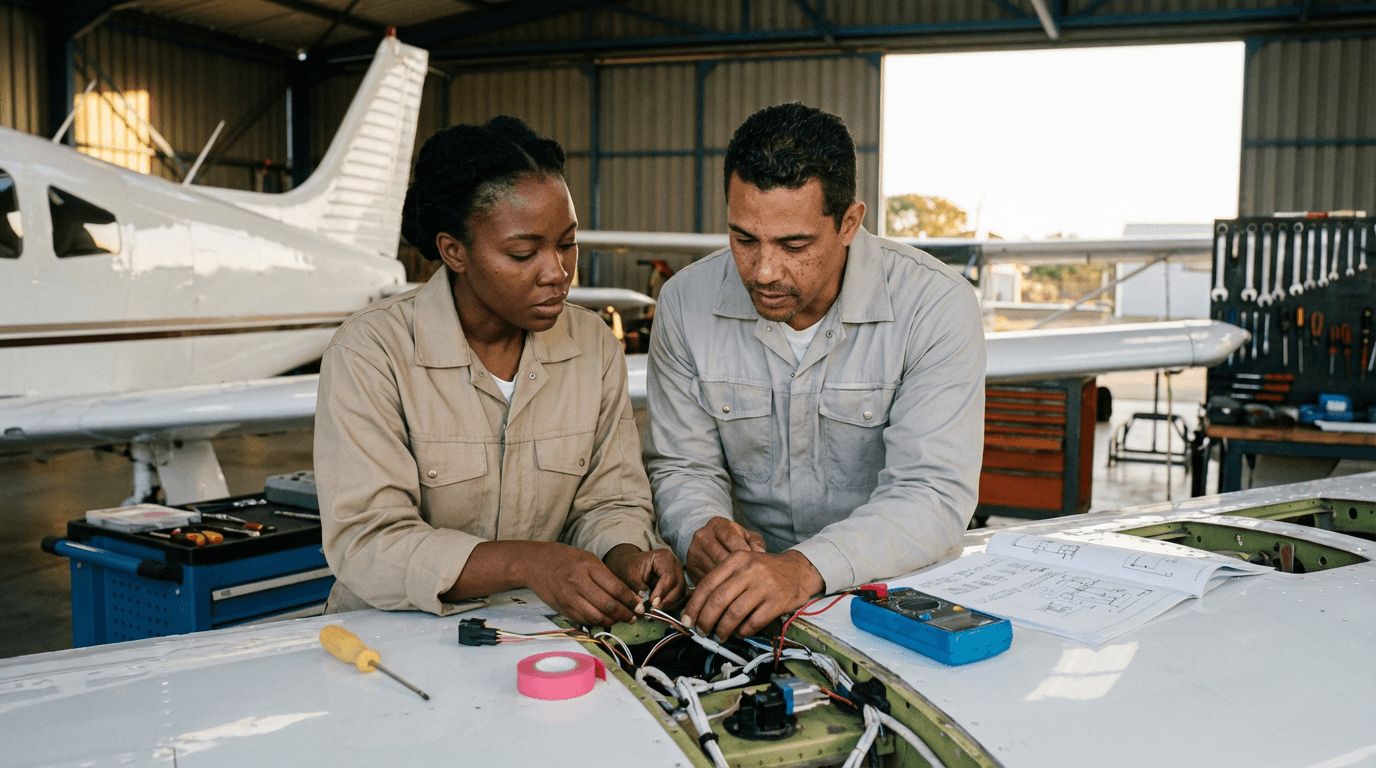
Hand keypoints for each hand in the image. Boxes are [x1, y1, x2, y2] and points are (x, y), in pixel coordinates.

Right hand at [522, 542, 642, 626]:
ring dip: (612, 621)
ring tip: (621, 620)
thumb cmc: (566, 559)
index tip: (639, 605)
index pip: (616, 588)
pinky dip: (597, 622)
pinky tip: (605, 620)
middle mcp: (578, 582)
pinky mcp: (563, 608)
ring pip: (596, 616)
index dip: (631, 600)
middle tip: (634, 617)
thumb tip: (627, 595)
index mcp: (588, 566)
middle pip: (608, 605)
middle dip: (625, 614)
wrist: (536, 564)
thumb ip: (606, 576)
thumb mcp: (588, 559)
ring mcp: (569, 597)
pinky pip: (584, 620)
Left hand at [603, 544, 687, 611]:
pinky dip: (668, 605)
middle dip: (666, 601)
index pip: (669, 577)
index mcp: (665, 558)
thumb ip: (638, 589)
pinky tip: (657, 608)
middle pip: (678, 587)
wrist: (627, 565)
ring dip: (668, 605)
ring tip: (654, 609)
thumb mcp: (629, 575)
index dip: (662, 592)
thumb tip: (645, 605)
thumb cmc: (628, 566)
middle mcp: (675, 566)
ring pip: (680, 595)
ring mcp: (677, 576)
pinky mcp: (675, 586)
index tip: (653, 603)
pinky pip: (677, 599)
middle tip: (653, 609)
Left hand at [680, 550, 823, 638]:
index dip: (694, 605)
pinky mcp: (777, 601)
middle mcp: (749, 570)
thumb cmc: (764, 571)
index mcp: (736, 559)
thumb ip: (722, 580)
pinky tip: (739, 632)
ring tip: (720, 636)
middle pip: (718, 600)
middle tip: (702, 631)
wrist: (799, 570)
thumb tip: (698, 607)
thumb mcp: (742, 564)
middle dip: (706, 620)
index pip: (707, 584)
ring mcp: (764, 586)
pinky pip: (754, 622)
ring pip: (734, 613)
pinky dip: (743, 631)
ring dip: (723, 629)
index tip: (688, 620)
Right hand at [685, 516, 765, 582]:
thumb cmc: (734, 540)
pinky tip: (730, 589)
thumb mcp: (746, 536)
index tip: (756, 564)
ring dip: (728, 580)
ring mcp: (694, 551)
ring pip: (713, 570)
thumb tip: (760, 553)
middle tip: (752, 580)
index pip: (731, 539)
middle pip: (721, 556)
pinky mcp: (690, 567)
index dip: (744, 552)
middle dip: (737, 569)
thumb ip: (755, 542)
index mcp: (717, 525)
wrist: (709, 543)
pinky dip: (719, 586)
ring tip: (743, 586)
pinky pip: (706, 580)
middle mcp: (702, 536)